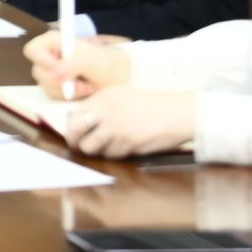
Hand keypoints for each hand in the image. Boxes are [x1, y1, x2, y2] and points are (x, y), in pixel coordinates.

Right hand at [21, 29, 135, 97]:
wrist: (120, 78)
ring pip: (46, 87)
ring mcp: (52, 74)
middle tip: (82, 83)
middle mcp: (49, 58)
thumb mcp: (93, 61)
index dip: (43, 62)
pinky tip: (84, 92)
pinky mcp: (56, 89)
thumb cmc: (108, 63)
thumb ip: (73, 63)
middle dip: (61, 82)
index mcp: (54, 43)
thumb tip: (52, 73)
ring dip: (68, 91)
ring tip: (88, 87)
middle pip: (38, 72)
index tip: (61, 72)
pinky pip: (54, 97)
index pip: (32, 50)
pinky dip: (70, 98)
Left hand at [49, 87, 199, 158]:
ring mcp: (116, 127)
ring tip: (111, 145)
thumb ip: (101, 108)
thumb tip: (79, 124)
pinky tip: (125, 147)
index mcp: (105, 96)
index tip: (75, 134)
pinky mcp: (127, 143)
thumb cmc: (153, 106)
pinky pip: (111, 155)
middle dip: (75, 141)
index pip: (75, 114)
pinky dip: (115, 154)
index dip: (73, 128)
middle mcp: (106, 110)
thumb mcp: (123, 97)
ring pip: (91, 147)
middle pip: (75, 131)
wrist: (179, 114)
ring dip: (97, 150)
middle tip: (79, 146)